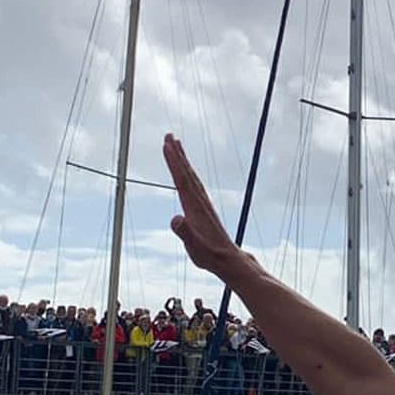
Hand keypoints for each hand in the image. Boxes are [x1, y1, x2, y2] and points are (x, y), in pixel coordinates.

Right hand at [164, 135, 257, 279]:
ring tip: (176, 145)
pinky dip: (188, 174)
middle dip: (177, 154)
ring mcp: (203, 204)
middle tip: (168, 135)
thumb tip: (176, 220)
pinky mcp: (204, 209)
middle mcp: (200, 201)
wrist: (227, 260)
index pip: (181, 180)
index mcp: (194, 207)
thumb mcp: (194, 247)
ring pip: (191, 176)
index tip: (166, 145)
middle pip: (186, 173)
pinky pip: (194, 185)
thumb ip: (184, 233)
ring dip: (183, 160)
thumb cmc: (209, 255)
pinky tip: (186, 172)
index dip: (173, 162)